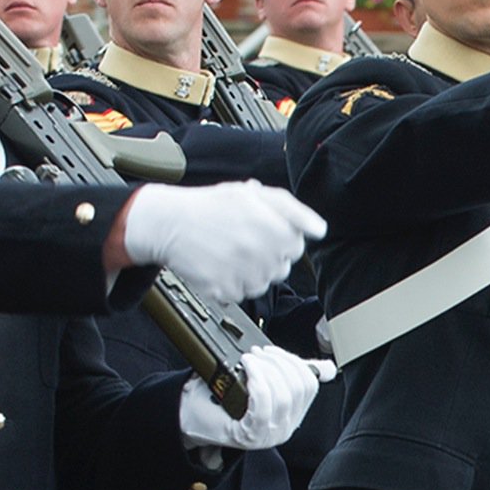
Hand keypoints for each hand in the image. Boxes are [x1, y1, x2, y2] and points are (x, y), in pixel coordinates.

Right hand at [120, 183, 323, 304]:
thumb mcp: (254, 194)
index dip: (280, 239)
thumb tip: (319, 230)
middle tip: (241, 241)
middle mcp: (261, 252)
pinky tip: (218, 265)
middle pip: (281, 268)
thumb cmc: (212, 206)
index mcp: (273, 227)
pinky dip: (231, 284)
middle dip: (267, 256)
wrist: (170, 223)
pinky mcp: (224, 290)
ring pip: (262, 284)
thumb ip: (292, 210)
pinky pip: (240, 295)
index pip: (296, 247)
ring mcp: (242, 273)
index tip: (261, 231)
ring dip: (250, 272)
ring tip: (228, 253)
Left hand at [180, 342, 322, 448]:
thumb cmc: (221, 398)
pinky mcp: (252, 436)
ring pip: (284, 395)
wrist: (191, 415)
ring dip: (266, 369)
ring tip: (248, 359)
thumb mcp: (263, 381)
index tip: (271, 352)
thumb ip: (291, 374)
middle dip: (278, 362)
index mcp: (292, 415)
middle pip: (299, 387)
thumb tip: (326, 368)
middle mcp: (285, 428)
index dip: (293, 361)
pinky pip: (265, 405)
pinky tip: (247, 369)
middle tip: (256, 354)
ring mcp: (269, 435)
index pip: (310, 384)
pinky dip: (257, 380)